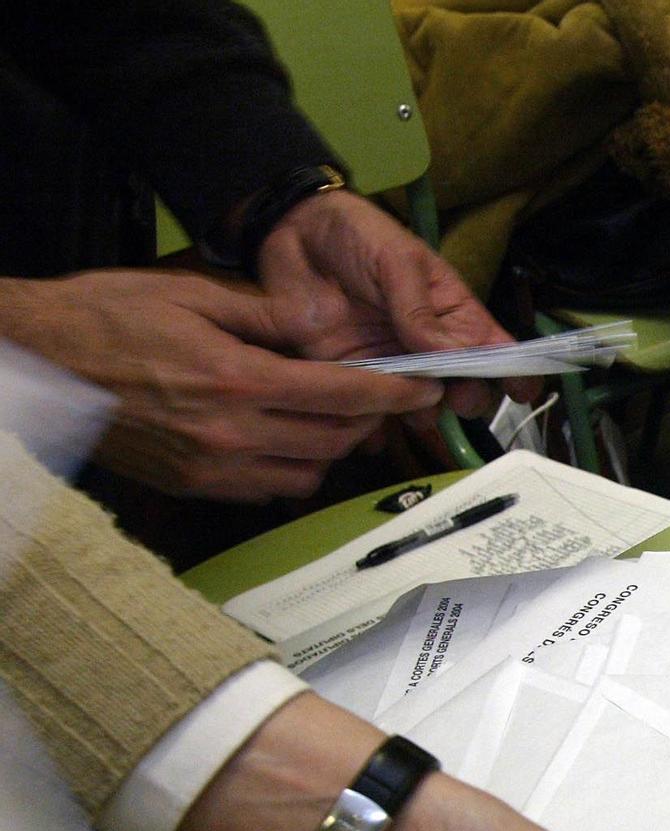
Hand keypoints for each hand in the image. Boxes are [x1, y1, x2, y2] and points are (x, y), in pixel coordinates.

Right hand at [0, 269, 440, 500]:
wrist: (33, 360)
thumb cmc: (102, 317)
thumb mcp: (189, 293)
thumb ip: (265, 312)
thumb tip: (320, 325)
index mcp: (237, 379)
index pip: (342, 395)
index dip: (392, 393)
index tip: (422, 389)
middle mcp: (231, 433)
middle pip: (334, 440)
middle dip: (367, 420)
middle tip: (380, 397)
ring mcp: (210, 467)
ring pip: (306, 475)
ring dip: (330, 449)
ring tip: (330, 416)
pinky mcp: (191, 486)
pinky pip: (265, 490)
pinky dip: (289, 469)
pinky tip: (283, 439)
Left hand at [258, 190, 536, 417]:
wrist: (291, 234)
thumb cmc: (357, 236)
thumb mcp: (396, 262)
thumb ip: (419, 310)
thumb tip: (450, 358)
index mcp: (454, 314)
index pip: (497, 349)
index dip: (516, 373)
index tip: (520, 392)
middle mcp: (430, 347)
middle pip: (466, 387)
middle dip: (467, 399)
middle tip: (453, 397)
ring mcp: (393, 366)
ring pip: (422, 406)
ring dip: (424, 416)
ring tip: (414, 412)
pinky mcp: (353, 377)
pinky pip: (373, 411)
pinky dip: (377, 425)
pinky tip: (373, 425)